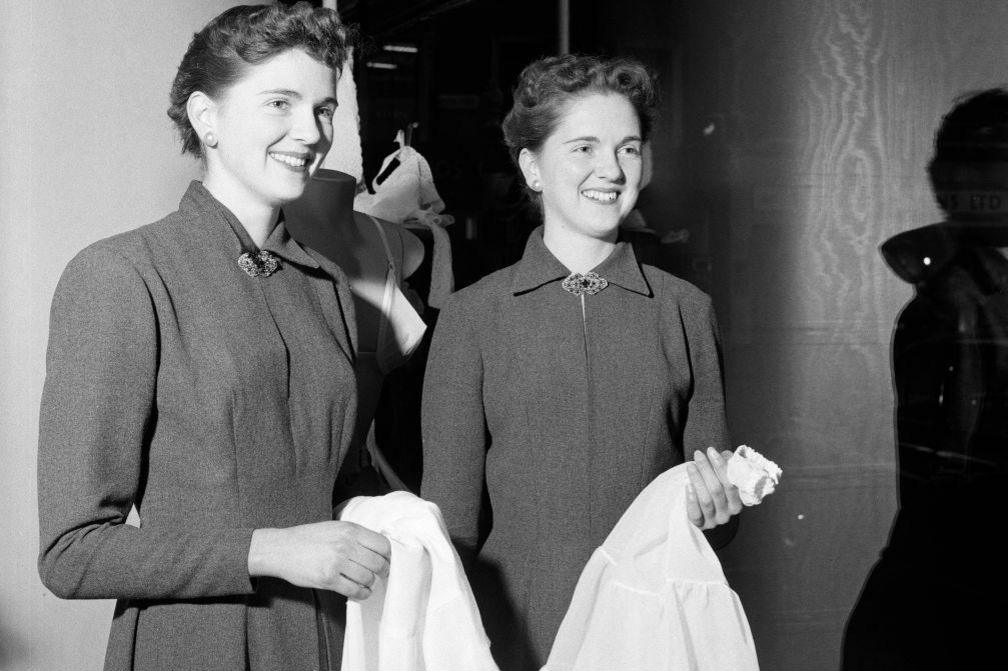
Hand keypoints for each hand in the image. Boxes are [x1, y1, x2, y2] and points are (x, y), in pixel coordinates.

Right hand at [248, 521, 390, 599]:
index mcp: (350, 529)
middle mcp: (345, 544)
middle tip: (381, 575)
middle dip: (383, 572)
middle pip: (378, 563)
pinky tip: (360, 592)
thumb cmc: (308, 538)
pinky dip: (362, 594)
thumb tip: (378, 548)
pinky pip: (354, 590)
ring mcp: (337, 562)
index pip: (382, 544)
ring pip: (368, 578)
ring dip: (371, 584)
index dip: (388, 556)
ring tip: (367, 584)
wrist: (281, 549)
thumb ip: (355, 536)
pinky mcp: (328, 579)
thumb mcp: (334, 528)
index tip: (387, 561)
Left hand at [686, 447, 742, 529]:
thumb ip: (728, 467)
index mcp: (738, 502)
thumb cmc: (718, 490)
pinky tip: (687, 485)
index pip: (731, 483)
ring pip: (706, 500)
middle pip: (717, 490)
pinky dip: (691, 499)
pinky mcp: (700, 525)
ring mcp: (714, 520)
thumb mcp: (725, 480)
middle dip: (706, 469)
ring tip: (690, 466)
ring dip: (697, 480)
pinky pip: (695, 513)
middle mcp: (728, 513)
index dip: (721, 466)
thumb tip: (726, 455)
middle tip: (698, 455)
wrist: (708, 514)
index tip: (711, 451)